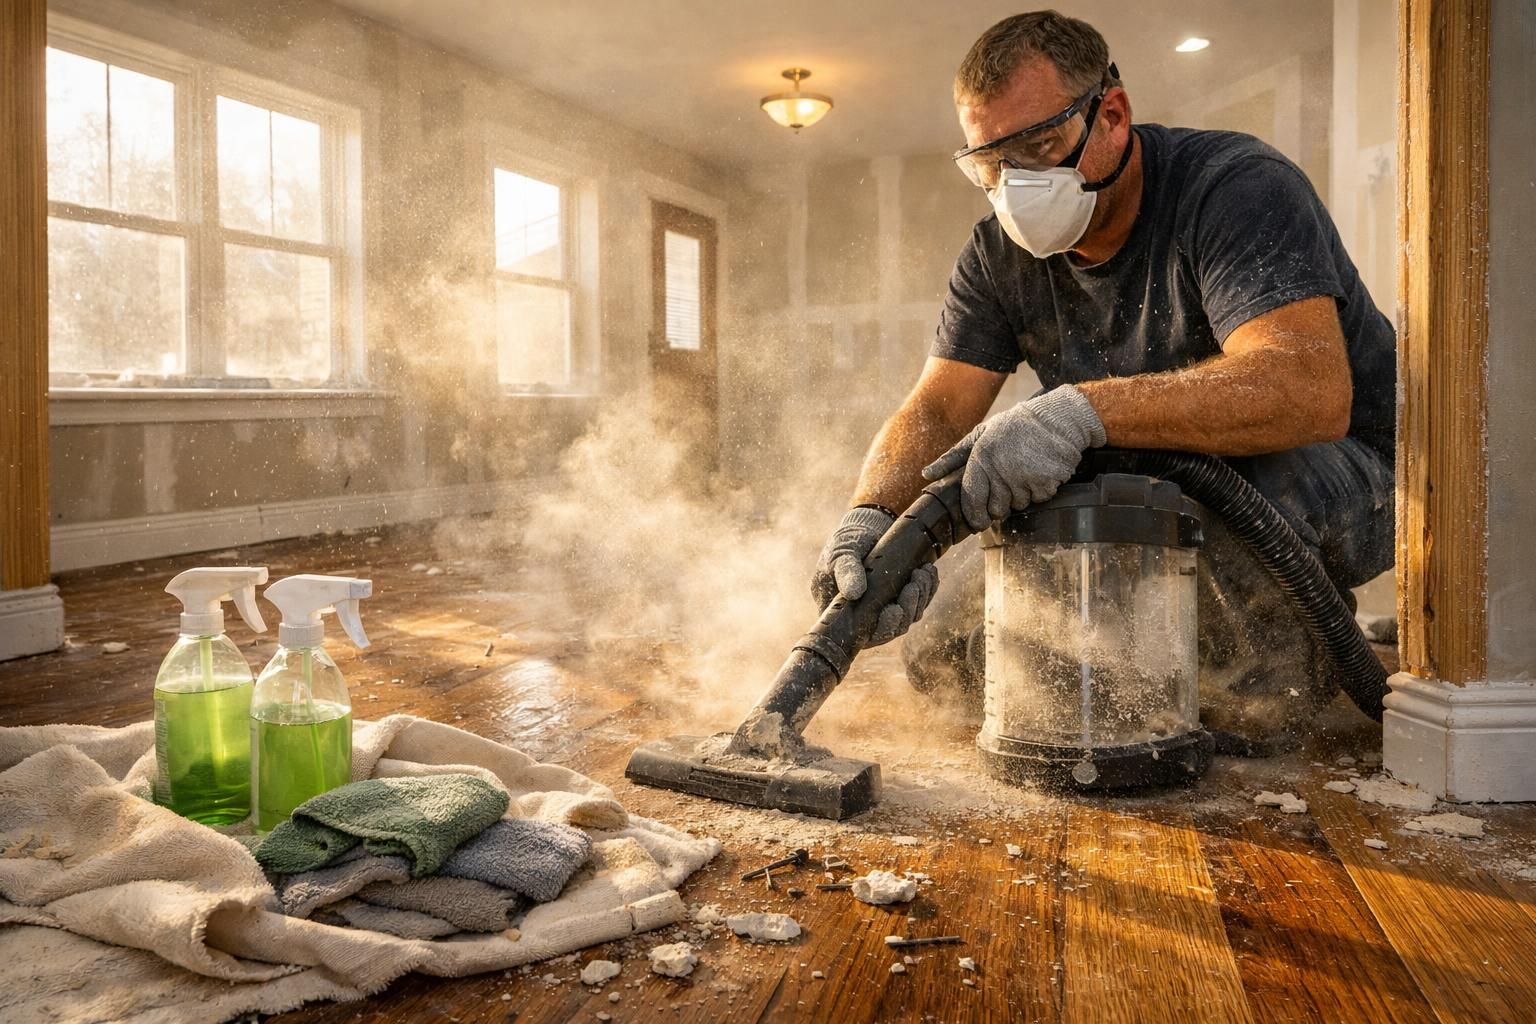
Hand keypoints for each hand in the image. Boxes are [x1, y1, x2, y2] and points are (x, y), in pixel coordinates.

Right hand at [811, 507, 938, 646]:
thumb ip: (846, 572)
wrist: (865, 529)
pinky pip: (919, 602)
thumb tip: (853, 593)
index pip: (865, 634)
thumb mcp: (842, 554)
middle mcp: (866, 617)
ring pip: (909, 616)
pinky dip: (927, 589)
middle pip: (892, 628)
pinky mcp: (902, 598)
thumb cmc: (846, 545)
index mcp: (845, 614)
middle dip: (907, 610)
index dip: (883, 628)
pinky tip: (929, 573)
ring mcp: (886, 608)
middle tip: (914, 587)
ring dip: (920, 597)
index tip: (895, 610)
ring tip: (923, 573)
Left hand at [922, 385, 1105, 531]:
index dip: (975, 515)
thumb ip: (953, 457)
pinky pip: (1040, 499)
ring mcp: (1024, 476)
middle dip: (1002, 503)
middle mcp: (1000, 468)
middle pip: (996, 508)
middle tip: (1011, 483)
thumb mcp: (981, 435)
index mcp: (981, 456)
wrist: (1059, 418)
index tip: (979, 522)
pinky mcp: (1046, 481)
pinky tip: (1042, 471)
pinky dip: (1042, 490)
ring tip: (1027, 470)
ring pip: (1019, 505)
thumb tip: (926, 474)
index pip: (972, 498)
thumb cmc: (1016, 426)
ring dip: (1023, 494)